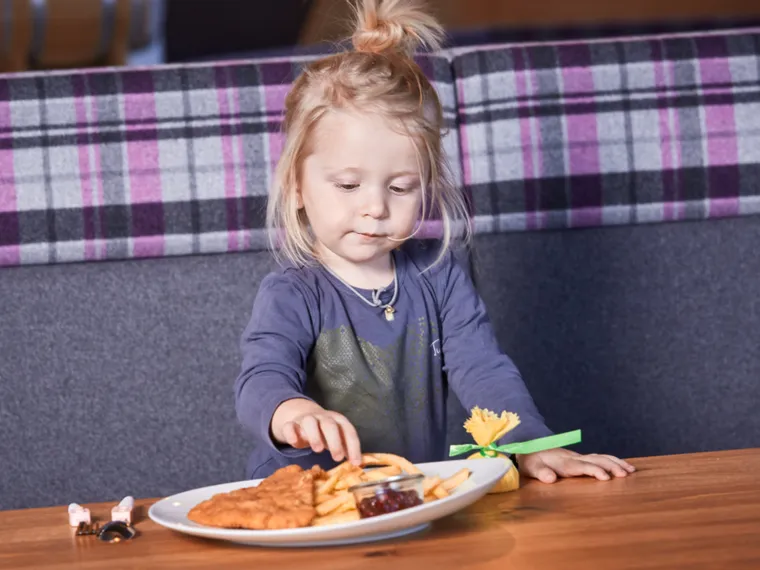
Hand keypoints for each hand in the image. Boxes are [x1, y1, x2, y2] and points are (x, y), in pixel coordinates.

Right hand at [270, 398, 362, 464]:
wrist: (303, 415)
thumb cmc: (324, 432)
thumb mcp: (336, 437)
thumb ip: (345, 448)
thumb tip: (357, 464)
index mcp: (337, 420)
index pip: (348, 431)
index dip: (354, 447)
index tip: (356, 463)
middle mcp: (322, 418)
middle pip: (330, 425)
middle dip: (335, 441)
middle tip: (338, 458)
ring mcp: (306, 419)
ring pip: (310, 422)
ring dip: (314, 435)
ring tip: (318, 450)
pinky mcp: (291, 424)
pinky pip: (290, 426)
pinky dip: (291, 434)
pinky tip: (295, 443)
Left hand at [517, 448, 635, 482]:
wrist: (529, 446)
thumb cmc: (530, 459)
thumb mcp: (531, 467)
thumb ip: (540, 472)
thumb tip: (550, 479)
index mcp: (564, 462)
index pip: (582, 466)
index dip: (594, 471)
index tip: (606, 477)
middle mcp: (574, 458)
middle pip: (596, 459)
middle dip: (612, 466)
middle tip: (626, 475)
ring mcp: (578, 457)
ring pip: (600, 457)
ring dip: (616, 463)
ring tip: (631, 470)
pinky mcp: (579, 459)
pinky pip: (599, 458)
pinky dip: (611, 461)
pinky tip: (621, 466)